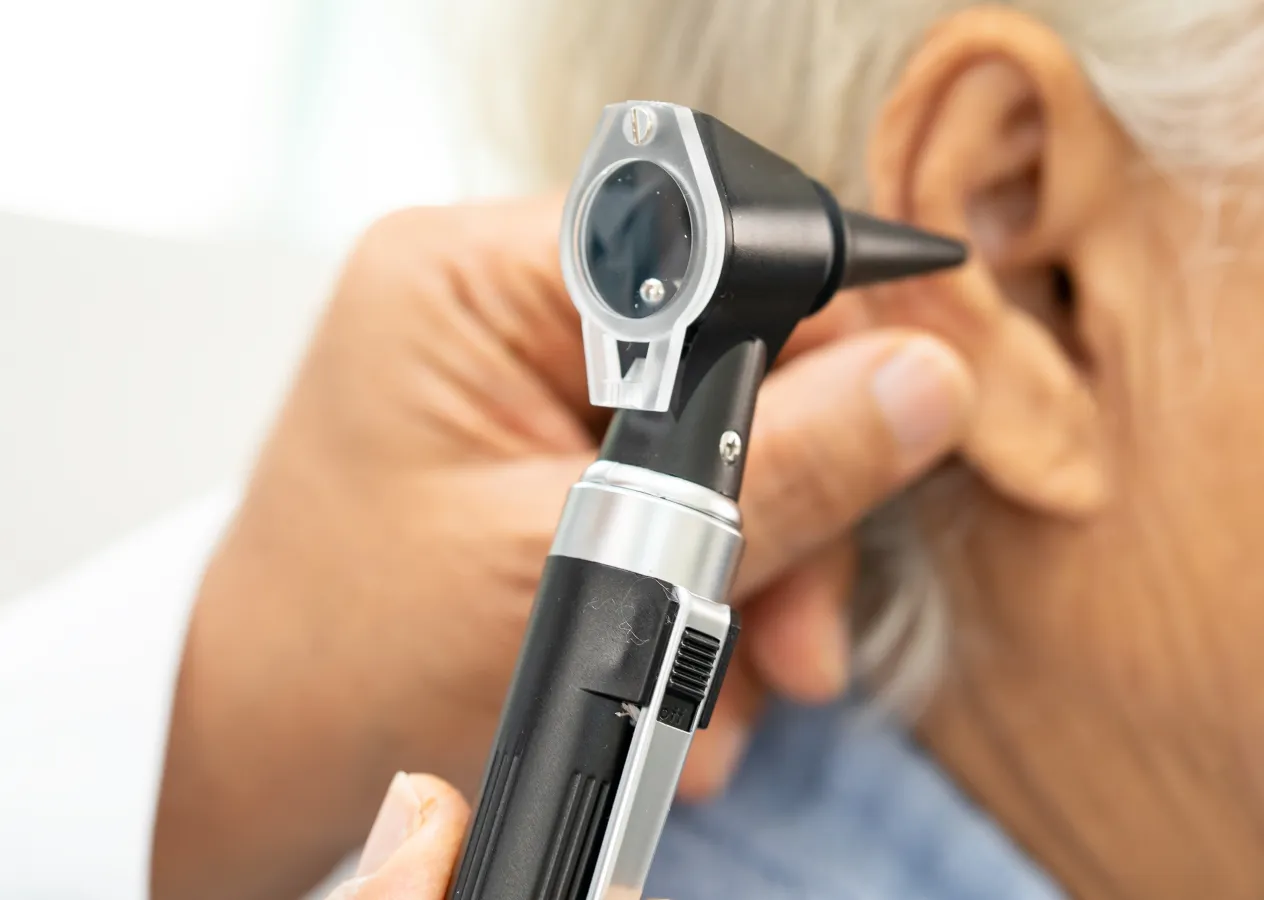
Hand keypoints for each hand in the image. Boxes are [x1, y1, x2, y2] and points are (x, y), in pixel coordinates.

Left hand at [152, 198, 975, 899]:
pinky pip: (675, 494)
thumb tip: (922, 385)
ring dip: (753, 576)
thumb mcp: (579, 570)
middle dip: (784, 509)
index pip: (710, 255)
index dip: (817, 344)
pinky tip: (692, 679)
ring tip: (727, 701)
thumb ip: (774, 472)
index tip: (870, 445)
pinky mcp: (544, 454)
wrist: (264, 762)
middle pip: (732, 360)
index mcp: (473, 281)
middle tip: (791, 634)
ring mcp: (524, 385)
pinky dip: (702, 590)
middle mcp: (500, 309)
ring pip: (721, 444)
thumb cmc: (352, 666)